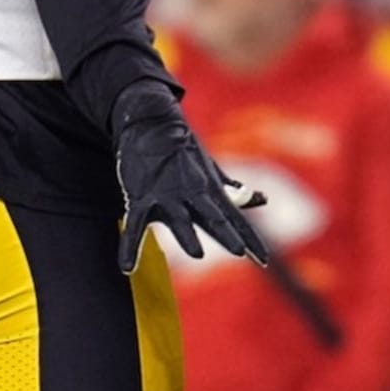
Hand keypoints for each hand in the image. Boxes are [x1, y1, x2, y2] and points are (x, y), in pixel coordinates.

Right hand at [112, 82, 267, 273]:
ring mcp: (167, 194)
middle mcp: (193, 192)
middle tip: (241, 251)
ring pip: (178, 217)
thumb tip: (262, 200)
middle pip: (214, 217)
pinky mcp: (141, 195)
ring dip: (187, 235)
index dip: (250, 238)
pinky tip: (126, 267)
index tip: (263, 259)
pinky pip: (135, 225)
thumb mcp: (211, 172)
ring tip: (197, 254)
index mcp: (210, 190)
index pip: (235, 218)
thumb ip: (232, 192)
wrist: (153, 123)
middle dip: (228, 234)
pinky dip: (129, 246)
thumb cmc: (184, 152)